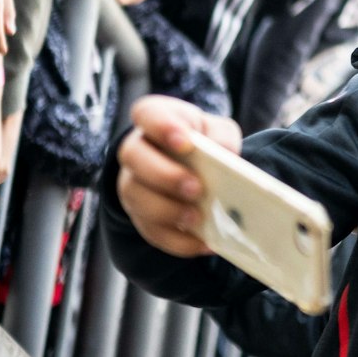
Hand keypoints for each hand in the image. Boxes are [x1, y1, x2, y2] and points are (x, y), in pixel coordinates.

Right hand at [117, 95, 241, 257]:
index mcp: (155, 118)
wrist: (194, 168)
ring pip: (136, 197)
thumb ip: (221, 137)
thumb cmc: (205, 142)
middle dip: (164, 175)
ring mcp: (133, 183)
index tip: (185, 142)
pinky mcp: (140, 215)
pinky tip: (203, 242)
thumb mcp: (218, 131)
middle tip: (195, 188)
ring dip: (167, 211)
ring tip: (196, 218)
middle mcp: (136, 149)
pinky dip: (177, 241)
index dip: (162, 127)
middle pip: (133, 157)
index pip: (147, 114)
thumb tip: (224, 155)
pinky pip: (149, 231)